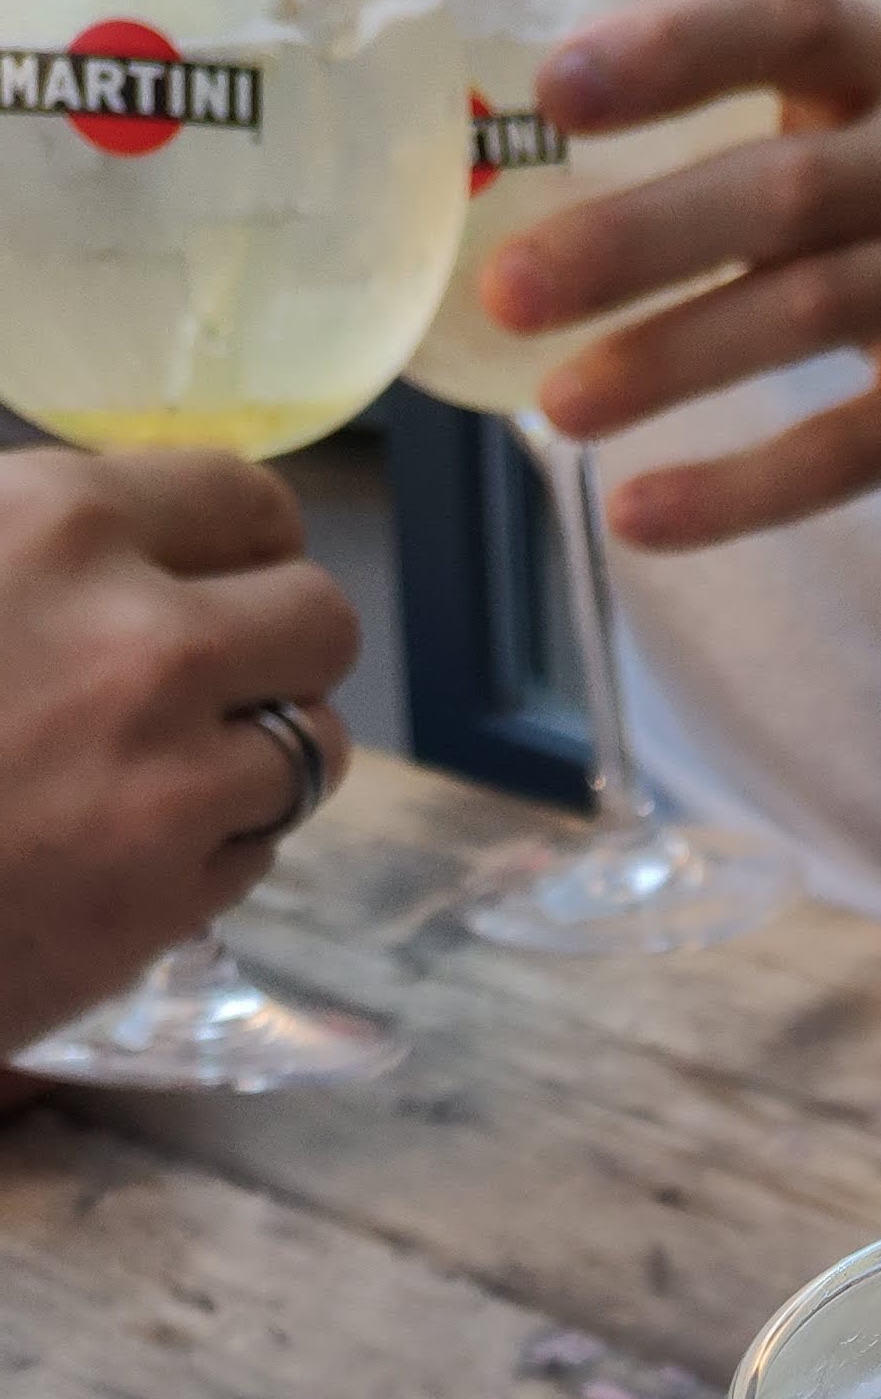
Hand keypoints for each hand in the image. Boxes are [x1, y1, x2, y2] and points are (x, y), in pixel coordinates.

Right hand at [0, 450, 355, 1061]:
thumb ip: (38, 542)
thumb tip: (114, 539)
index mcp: (60, 525)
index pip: (251, 500)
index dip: (244, 547)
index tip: (221, 579)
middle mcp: (142, 642)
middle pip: (324, 619)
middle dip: (283, 650)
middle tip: (221, 680)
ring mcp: (172, 780)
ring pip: (312, 747)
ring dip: (258, 758)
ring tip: (161, 773)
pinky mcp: (173, 898)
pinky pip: (258, 851)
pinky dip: (212, 851)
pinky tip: (117, 851)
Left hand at [483, 0, 880, 594]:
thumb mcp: (865, 166)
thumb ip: (740, 155)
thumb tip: (518, 202)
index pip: (784, 24)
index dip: (672, 49)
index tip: (554, 90)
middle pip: (779, 191)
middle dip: (632, 240)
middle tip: (509, 289)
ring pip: (810, 314)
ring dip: (671, 363)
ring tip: (559, 412)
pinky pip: (853, 447)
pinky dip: (741, 488)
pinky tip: (645, 516)